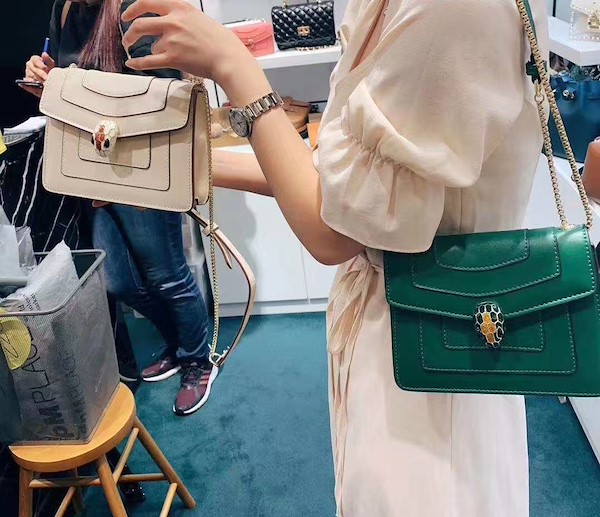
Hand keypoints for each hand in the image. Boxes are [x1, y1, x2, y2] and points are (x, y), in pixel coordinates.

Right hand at [21, 52, 54, 97]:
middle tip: (47, 78)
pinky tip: (31, 86)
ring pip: (31, 77)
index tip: (45, 67)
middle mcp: (30, 66)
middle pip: (33, 69)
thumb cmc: (50, 71)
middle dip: (40, 74)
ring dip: (38, 81)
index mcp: (34, 60)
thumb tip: (44, 54)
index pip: (34, 60)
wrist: (52, 81)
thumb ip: (48, 60)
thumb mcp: (51, 65)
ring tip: (44, 84)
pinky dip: (28, 86)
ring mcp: (28, 74)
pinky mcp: (28, 82)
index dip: (39, 63)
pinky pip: (27, 85)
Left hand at [122, 0, 249, 84]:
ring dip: (147, 52)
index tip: (127, 15)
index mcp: (180, 8)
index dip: (133, 8)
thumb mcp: (198, 17)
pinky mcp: (173, 58)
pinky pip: (149, 62)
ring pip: (151, 47)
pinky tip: (132, 64)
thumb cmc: (219, 41)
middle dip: (130, 33)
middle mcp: (174, 22)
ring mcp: (172, 41)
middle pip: (140, 24)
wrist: (228, 57)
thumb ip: (181, 17)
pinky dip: (138, 64)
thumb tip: (167, 23)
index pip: (148, 2)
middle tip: (127, 37)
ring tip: (143, 54)